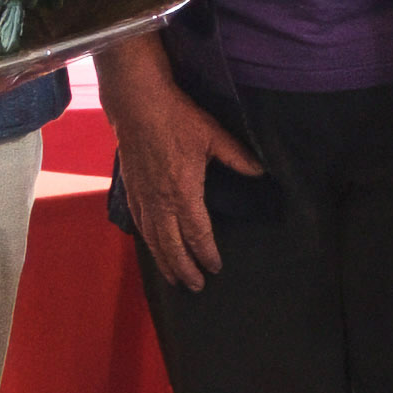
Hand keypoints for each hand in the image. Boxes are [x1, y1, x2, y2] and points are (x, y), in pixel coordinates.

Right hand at [88, 37, 248, 289]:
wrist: (138, 105)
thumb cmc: (177, 118)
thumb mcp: (213, 135)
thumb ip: (238, 157)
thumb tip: (261, 171)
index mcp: (183, 192)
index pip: (197, 233)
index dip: (206, 253)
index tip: (215, 267)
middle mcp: (160, 201)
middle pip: (172, 246)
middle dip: (184, 269)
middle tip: (196, 287)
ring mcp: (143, 197)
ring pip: (153, 239)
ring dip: (164, 262)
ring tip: (174, 279)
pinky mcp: (131, 190)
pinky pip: (139, 224)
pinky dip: (147, 242)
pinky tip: (153, 248)